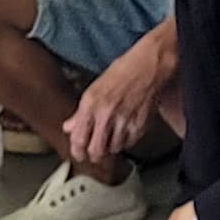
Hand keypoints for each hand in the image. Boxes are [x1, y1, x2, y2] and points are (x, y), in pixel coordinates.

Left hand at [67, 29, 172, 170]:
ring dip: (110, 148)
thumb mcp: (95, 87)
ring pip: (113, 150)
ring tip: (110, 139)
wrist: (150, 65)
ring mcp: (124, 121)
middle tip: (93, 152)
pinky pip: (129, 144)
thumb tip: (69, 126)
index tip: (78, 153)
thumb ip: (81, 111)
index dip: (77, 151)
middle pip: (96, 151)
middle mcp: (106, 115)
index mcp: (91, 104)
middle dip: (93, 154)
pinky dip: (125, 142)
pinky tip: (123, 133)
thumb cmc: (124, 70)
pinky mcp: (140, 125)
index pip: (78, 139)